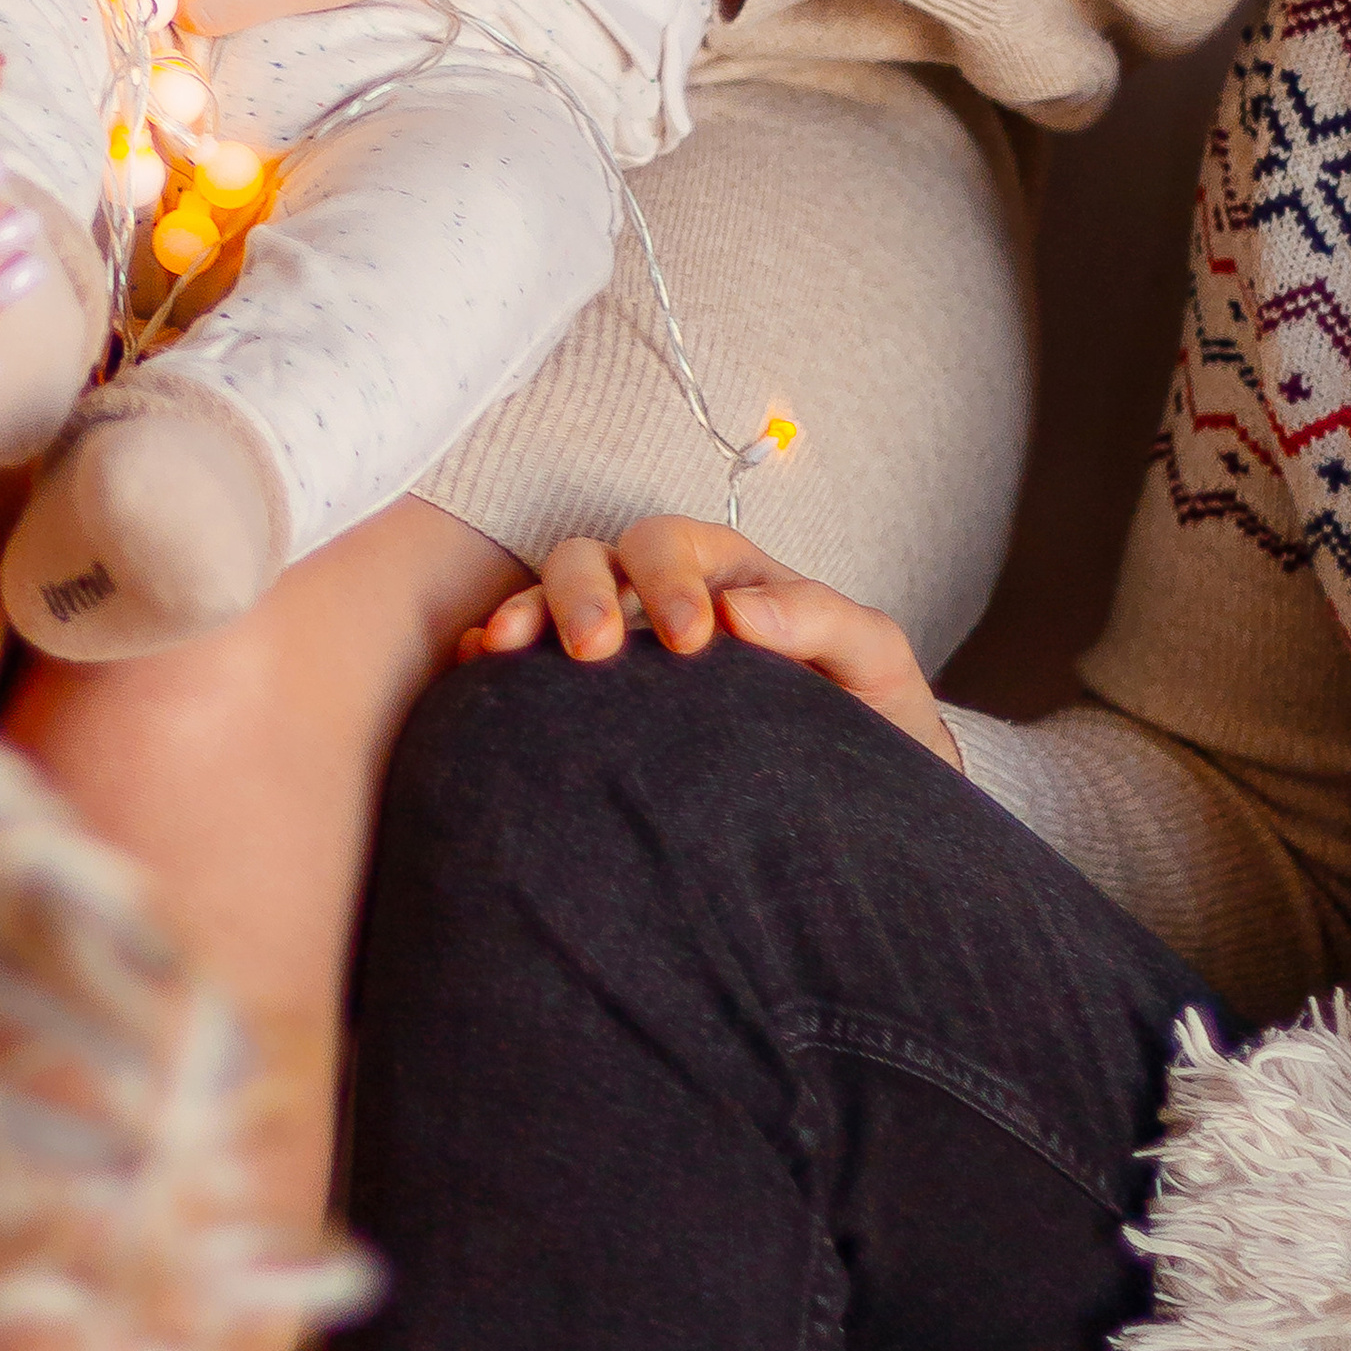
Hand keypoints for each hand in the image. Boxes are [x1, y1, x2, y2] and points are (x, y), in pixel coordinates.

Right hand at [465, 513, 962, 768]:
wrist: (861, 805)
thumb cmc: (867, 713)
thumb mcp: (871, 657)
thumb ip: (820, 619)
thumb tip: (741, 612)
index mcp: (725, 577)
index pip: (678, 546)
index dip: (673, 578)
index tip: (696, 641)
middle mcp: (660, 600)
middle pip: (599, 556)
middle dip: (587, 589)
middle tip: (598, 648)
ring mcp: (618, 648)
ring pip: (552, 596)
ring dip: (530, 611)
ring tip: (512, 650)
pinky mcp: (585, 704)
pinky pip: (524, 660)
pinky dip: (492, 650)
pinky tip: (478, 665)